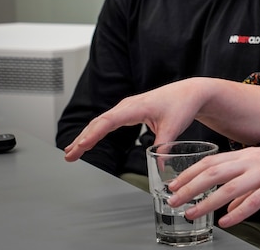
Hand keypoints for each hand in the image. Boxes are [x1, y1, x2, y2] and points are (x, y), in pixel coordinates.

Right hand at [63, 79, 204, 161]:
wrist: (190, 92)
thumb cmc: (182, 105)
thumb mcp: (173, 127)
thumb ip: (163, 147)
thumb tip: (158, 167)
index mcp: (136, 107)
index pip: (108, 122)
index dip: (93, 135)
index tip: (81, 146)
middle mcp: (128, 105)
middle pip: (99, 122)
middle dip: (82, 139)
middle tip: (69, 156)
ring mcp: (127, 107)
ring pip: (101, 121)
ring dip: (86, 136)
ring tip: (71, 152)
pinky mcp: (129, 111)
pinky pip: (107, 121)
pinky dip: (95, 131)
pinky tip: (86, 141)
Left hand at [167, 140, 259, 227]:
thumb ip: (247, 188)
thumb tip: (230, 208)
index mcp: (250, 155)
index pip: (212, 161)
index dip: (190, 173)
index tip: (173, 184)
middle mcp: (254, 160)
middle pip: (214, 172)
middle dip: (190, 187)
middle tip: (172, 200)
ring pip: (230, 186)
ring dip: (208, 201)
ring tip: (192, 213)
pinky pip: (255, 200)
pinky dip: (238, 212)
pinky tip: (227, 222)